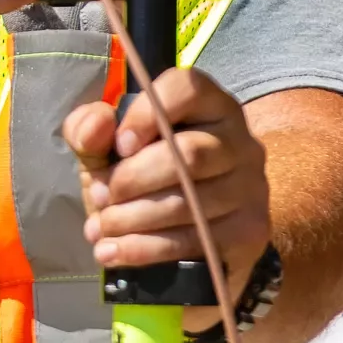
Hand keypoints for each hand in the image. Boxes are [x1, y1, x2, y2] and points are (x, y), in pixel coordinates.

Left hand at [65, 67, 269, 284]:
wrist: (184, 237)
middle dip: (131, 179)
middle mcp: (240, 140)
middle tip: (98, 197)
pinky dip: (146, 248)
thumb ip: (90, 130)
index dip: (146, 115)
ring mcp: (251, 186)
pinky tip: (114, 252)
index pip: (186, 89)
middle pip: (188, 154)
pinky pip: (196, 240)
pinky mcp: (250, 229)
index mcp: (207, 105)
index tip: (118, 146)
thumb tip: (96, 126)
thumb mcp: (107, 150)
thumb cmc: (141, 178)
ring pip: (190, 202)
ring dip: (132, 219)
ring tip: (99, 229)